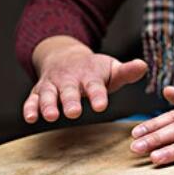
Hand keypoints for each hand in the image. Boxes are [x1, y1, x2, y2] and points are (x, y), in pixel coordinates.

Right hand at [23, 36, 147, 122]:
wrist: (65, 56)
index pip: (95, 86)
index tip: (101, 105)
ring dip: (48, 105)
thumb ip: (127, 71)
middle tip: (74, 112)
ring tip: (50, 116)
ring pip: (49, 95)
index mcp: (89, 75)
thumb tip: (143, 66)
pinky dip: (30, 108)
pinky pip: (32, 99)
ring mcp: (52, 85)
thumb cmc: (94, 70)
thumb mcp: (111, 68)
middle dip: (70, 101)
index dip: (98, 95)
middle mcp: (69, 79)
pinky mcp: (39, 92)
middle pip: (69, 90)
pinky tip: (30, 118)